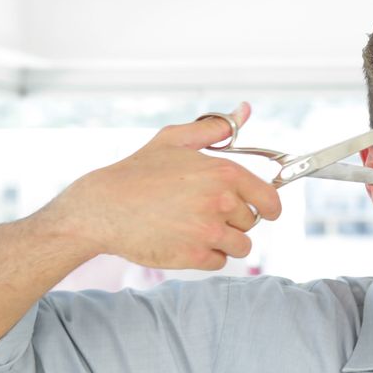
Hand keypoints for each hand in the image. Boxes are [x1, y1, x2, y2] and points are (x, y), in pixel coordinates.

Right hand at [49, 102, 281, 270]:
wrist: (102, 208)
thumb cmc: (138, 172)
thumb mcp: (175, 140)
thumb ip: (215, 128)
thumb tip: (244, 110)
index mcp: (223, 174)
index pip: (269, 199)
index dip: (270, 207)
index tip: (268, 212)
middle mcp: (222, 203)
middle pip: (251, 222)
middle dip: (233, 219)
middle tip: (201, 211)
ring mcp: (209, 232)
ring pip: (239, 245)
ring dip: (223, 240)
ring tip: (193, 227)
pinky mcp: (195, 257)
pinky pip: (219, 262)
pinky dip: (206, 256)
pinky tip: (183, 240)